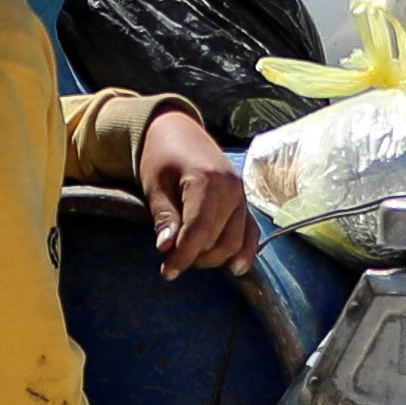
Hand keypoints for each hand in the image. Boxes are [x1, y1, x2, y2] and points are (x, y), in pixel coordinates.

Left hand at [138, 105, 256, 273]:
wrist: (177, 131)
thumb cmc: (161, 157)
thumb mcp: (154, 185)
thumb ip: (164, 217)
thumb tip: (166, 248)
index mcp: (207, 180)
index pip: (199, 231)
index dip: (183, 256)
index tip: (167, 273)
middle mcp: (232, 189)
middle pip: (220, 241)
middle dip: (197, 258)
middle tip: (173, 260)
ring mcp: (242, 195)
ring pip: (237, 241)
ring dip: (215, 258)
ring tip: (191, 257)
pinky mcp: (244, 201)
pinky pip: (250, 232)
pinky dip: (244, 251)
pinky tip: (235, 267)